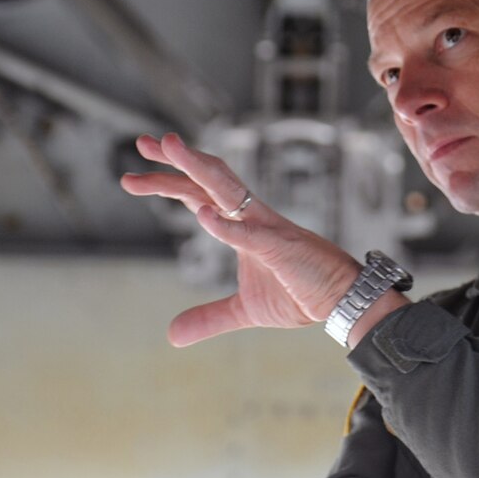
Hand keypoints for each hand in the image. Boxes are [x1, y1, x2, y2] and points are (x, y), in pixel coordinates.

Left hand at [120, 134, 364, 347]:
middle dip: (175, 161)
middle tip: (143, 142)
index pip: (198, 194)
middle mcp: (252, 216)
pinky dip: (226, 225)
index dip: (167, 181)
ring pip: (229, 188)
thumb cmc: (301, 294)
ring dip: (198, 167)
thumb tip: (172, 335)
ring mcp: (267, 228)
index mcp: (242, 225)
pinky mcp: (282, 248)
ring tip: (170, 147)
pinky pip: (251, 234)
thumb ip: (210, 317)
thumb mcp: (245, 310)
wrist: (344, 301)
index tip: (134, 174)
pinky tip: (203, 215)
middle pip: (208, 179)